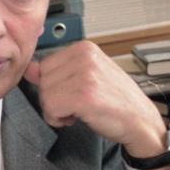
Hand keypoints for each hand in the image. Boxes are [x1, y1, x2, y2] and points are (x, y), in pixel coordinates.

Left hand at [24, 41, 167, 159]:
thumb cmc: (115, 101)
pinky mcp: (84, 96)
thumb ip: (57, 72)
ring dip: (56, 111)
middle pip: (43, 81)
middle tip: (77, 105)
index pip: (45, 66)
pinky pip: (51, 108)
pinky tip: (76, 118)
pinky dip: (58, 119)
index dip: (55, 87)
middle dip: (54, 99)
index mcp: (85, 48)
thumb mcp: (87, 77)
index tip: (74, 94)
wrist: (140, 121)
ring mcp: (85, 75)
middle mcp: (84, 57)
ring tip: (79, 111)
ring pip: (45, 96)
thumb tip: (28, 68)